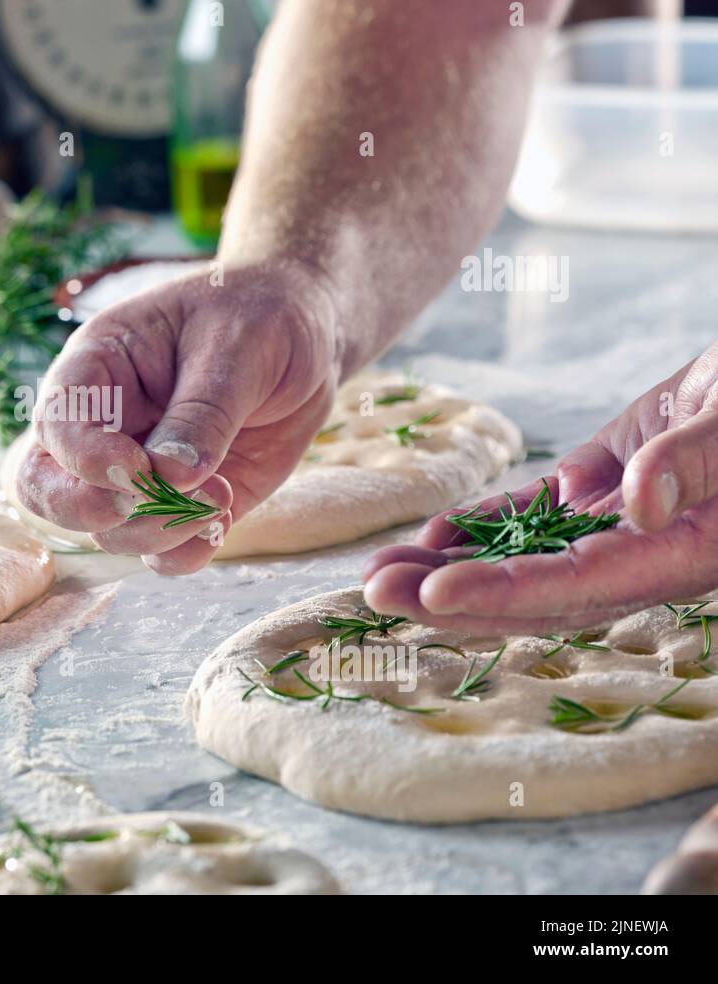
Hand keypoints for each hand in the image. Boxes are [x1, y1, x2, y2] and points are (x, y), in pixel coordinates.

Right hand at [12, 261, 340, 573]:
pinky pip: (159, 551)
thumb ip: (203, 409)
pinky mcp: (181, 504)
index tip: (138, 470)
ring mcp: (138, 471)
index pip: (56, 422)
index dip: (84, 457)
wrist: (305, 334)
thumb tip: (171, 475)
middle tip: (150, 501)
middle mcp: (104, 425)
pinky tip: (220, 523)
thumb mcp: (236, 344)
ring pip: (106, 529)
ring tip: (222, 496)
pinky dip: (182, 554)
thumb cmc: (259, 315)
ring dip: (157, 530)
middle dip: (87, 511)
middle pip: (46, 487)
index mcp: (98, 368)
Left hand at [364, 344, 717, 632]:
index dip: (502, 593)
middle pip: (535, 592)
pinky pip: (536, 516)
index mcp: (682, 553)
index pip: (578, 584)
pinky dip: (484, 527)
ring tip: (378, 567)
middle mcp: (643, 553)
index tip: (430, 592)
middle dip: (451, 595)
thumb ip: (700, 460)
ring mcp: (620, 524)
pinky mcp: (605, 486)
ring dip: (451, 566)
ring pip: (524, 560)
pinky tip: (431, 533)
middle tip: (372, 588)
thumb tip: (635, 506)